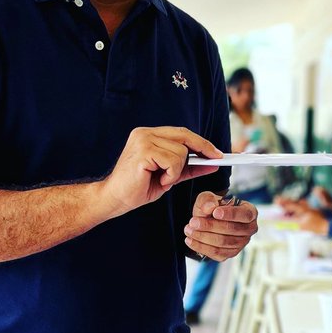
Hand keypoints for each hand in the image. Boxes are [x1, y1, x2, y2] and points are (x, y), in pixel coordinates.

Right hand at [99, 127, 220, 217]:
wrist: (114, 199)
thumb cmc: (137, 188)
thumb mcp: (169, 177)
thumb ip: (188, 168)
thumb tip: (211, 164)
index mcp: (149, 135)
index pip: (181, 133)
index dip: (201, 142)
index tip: (217, 152)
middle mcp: (145, 133)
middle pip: (185, 136)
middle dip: (204, 148)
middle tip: (216, 160)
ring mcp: (143, 139)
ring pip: (181, 152)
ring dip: (177, 171)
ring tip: (162, 179)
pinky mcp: (144, 151)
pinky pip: (173, 161)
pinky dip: (171, 175)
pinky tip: (158, 180)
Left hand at [184, 191, 257, 260]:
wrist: (208, 219)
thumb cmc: (213, 207)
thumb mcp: (208, 198)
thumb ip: (208, 200)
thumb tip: (209, 207)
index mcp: (250, 212)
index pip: (245, 215)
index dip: (230, 214)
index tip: (215, 212)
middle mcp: (249, 229)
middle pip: (231, 229)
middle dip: (210, 226)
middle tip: (193, 222)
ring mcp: (241, 244)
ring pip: (222, 242)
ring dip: (203, 237)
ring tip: (188, 230)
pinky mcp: (230, 254)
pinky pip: (216, 253)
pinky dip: (201, 247)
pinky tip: (190, 240)